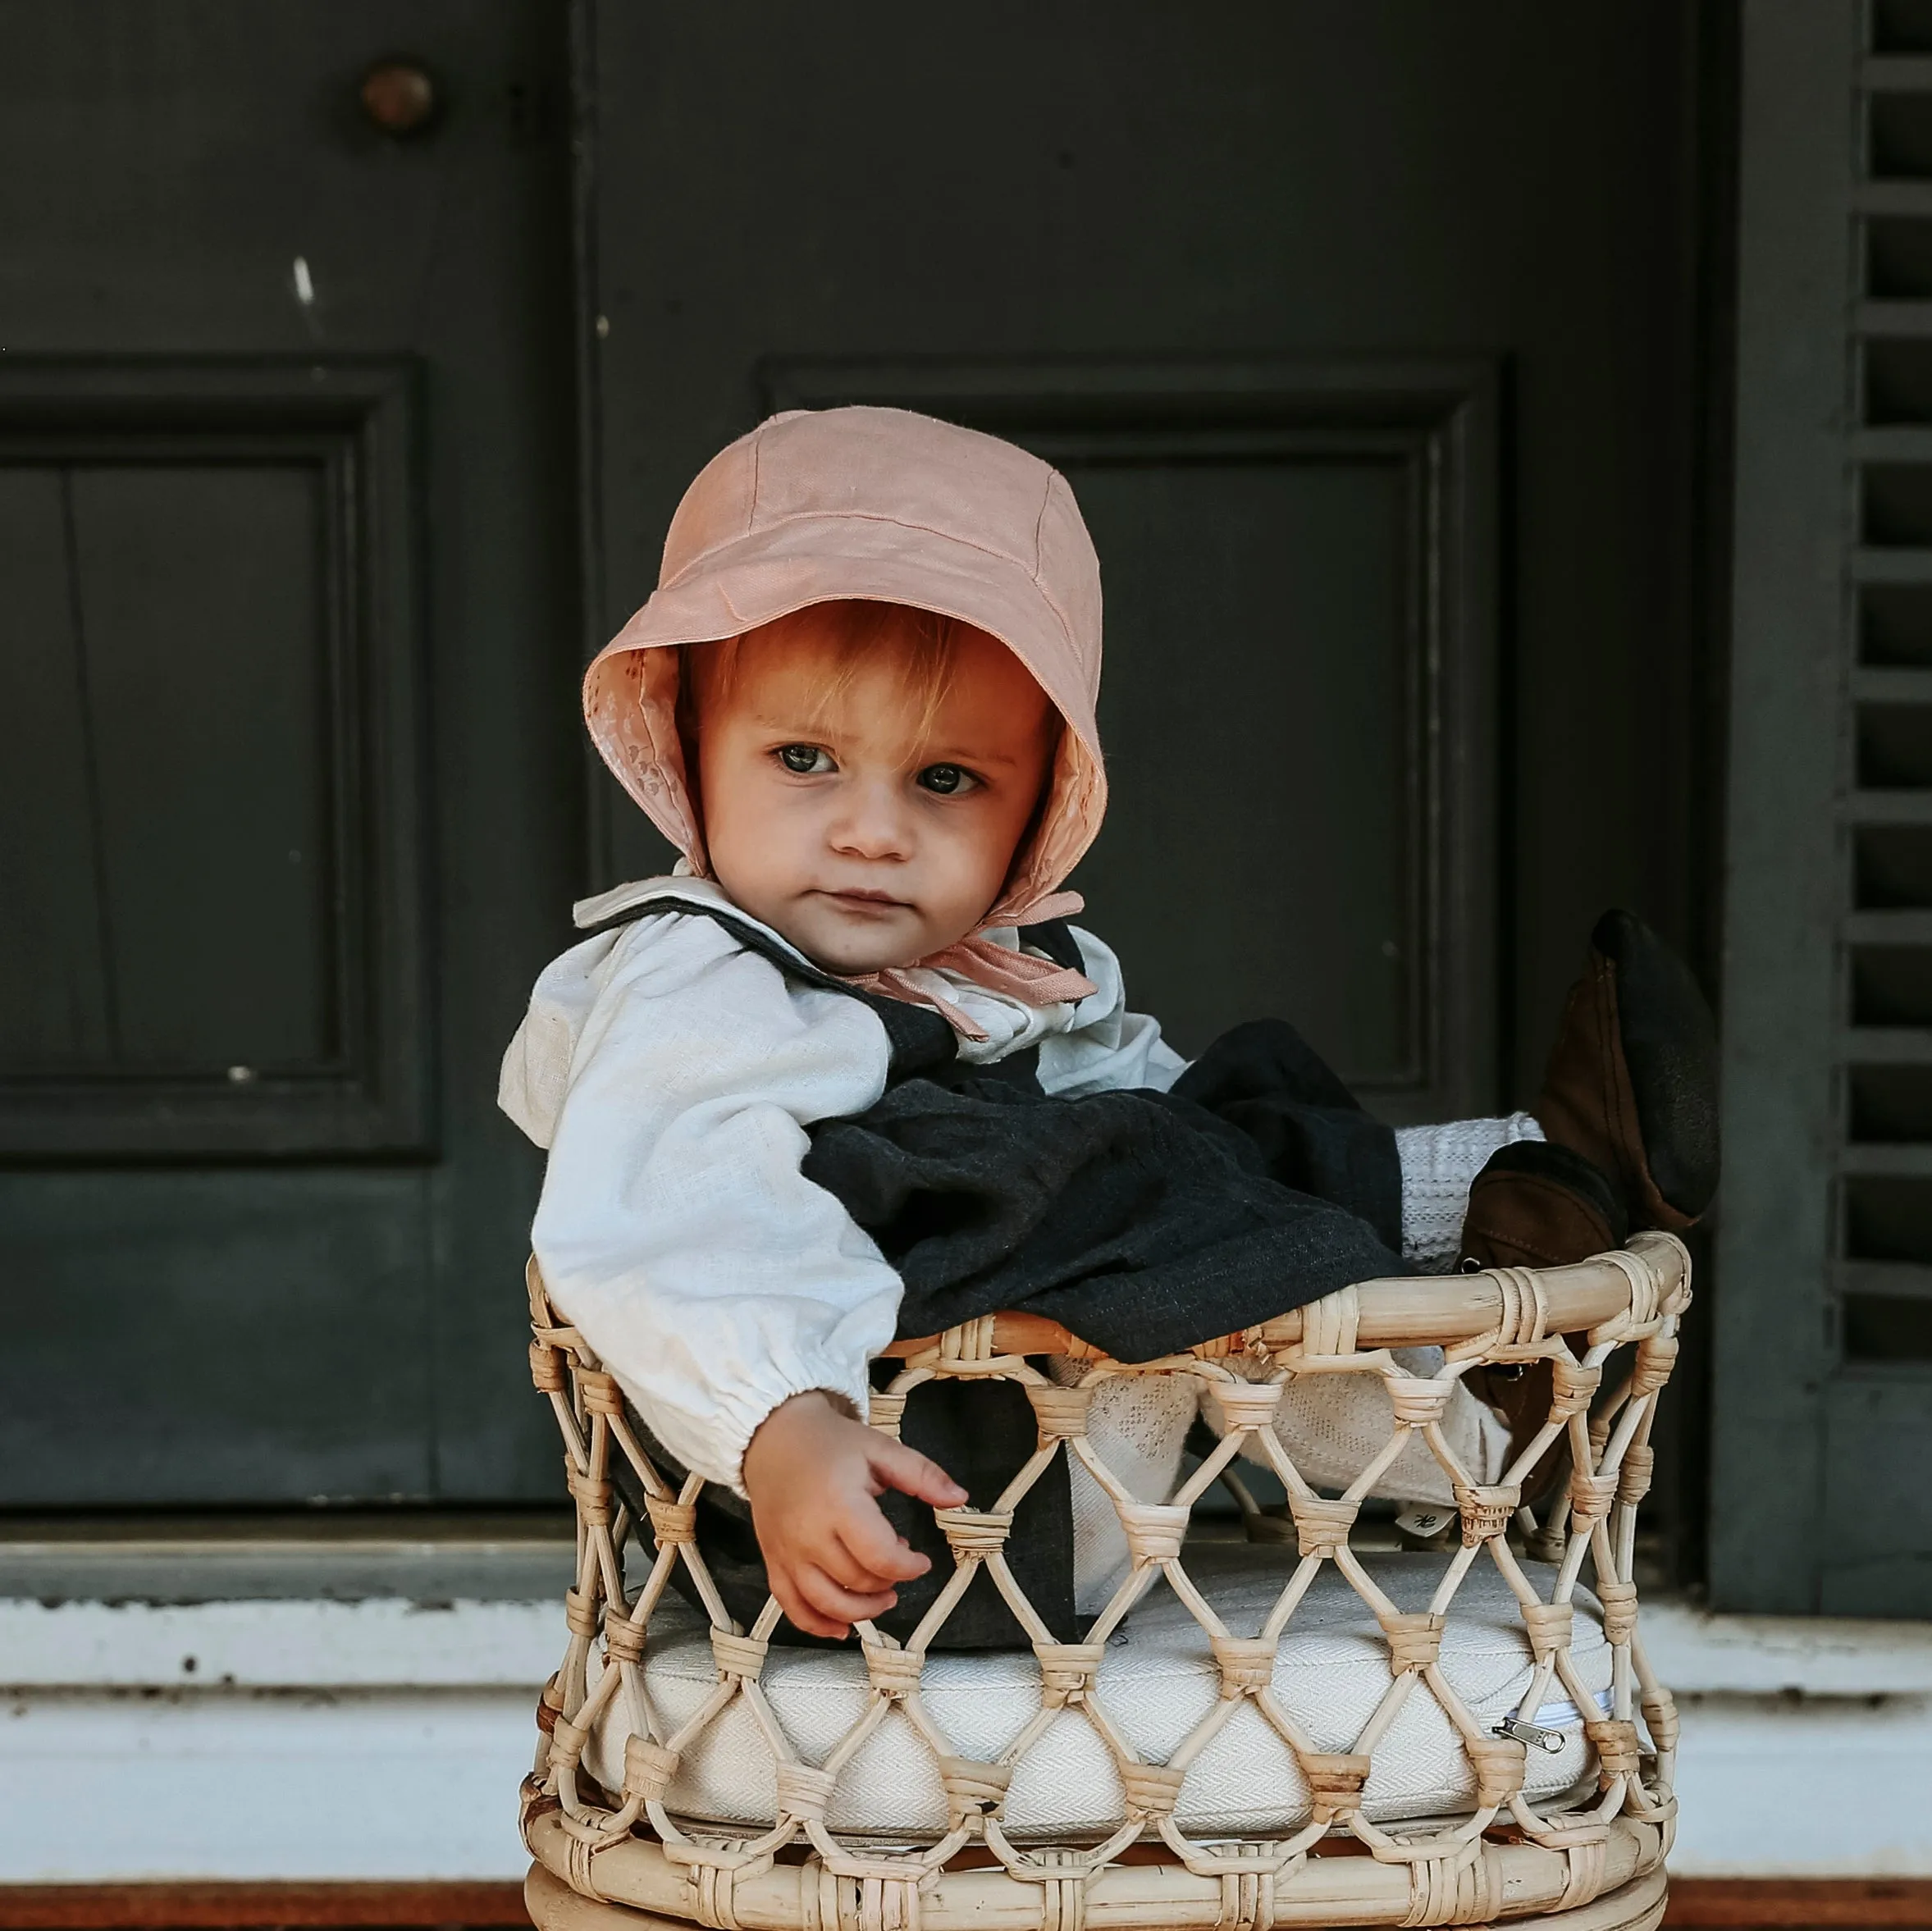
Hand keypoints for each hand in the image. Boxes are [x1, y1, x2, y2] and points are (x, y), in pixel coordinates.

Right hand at [741, 1390, 966, 1638]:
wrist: (773, 1438)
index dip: (909, 1567)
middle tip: (899, 1562)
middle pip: (856, 1581)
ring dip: (862, 1611)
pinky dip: (817, 1625)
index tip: (921, 1560)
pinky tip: (841, 1627)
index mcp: (839, 1504)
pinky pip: (793, 1608)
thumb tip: (960, 1499)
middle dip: (889, 1581)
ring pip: (827, 1604)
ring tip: (883, 1596)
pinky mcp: (773, 1562)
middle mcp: (809, 1534)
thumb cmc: (830, 1443)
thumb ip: (922, 1475)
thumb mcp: (880, 1449)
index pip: (880, 1557)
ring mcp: (787, 1553)